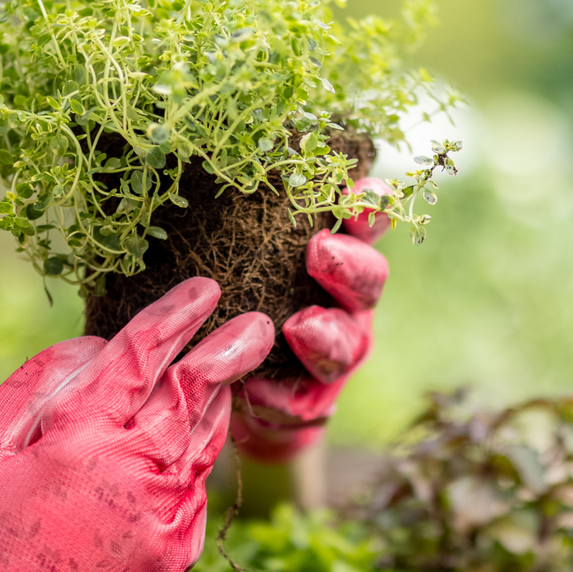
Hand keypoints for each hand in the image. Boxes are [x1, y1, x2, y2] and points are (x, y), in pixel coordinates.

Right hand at [0, 279, 273, 571]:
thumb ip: (33, 385)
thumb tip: (89, 346)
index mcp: (81, 434)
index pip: (143, 353)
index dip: (175, 314)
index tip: (203, 288)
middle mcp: (134, 469)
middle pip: (197, 390)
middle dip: (230, 349)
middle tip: (256, 322)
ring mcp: (162, 515)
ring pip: (206, 440)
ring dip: (221, 401)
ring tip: (229, 373)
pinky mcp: (174, 554)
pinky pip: (196, 490)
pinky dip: (197, 460)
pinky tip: (192, 446)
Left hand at [230, 178, 391, 463]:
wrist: (231, 382)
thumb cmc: (236, 300)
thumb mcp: (239, 255)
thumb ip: (241, 226)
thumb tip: (202, 169)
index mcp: (336, 257)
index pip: (365, 224)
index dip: (370, 207)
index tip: (358, 191)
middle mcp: (346, 302)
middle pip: (368, 279)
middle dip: (348, 264)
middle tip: (318, 251)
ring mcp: (335, 354)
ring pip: (346, 344)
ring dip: (324, 335)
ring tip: (299, 327)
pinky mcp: (310, 402)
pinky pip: (301, 402)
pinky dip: (278, 395)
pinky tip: (256, 389)